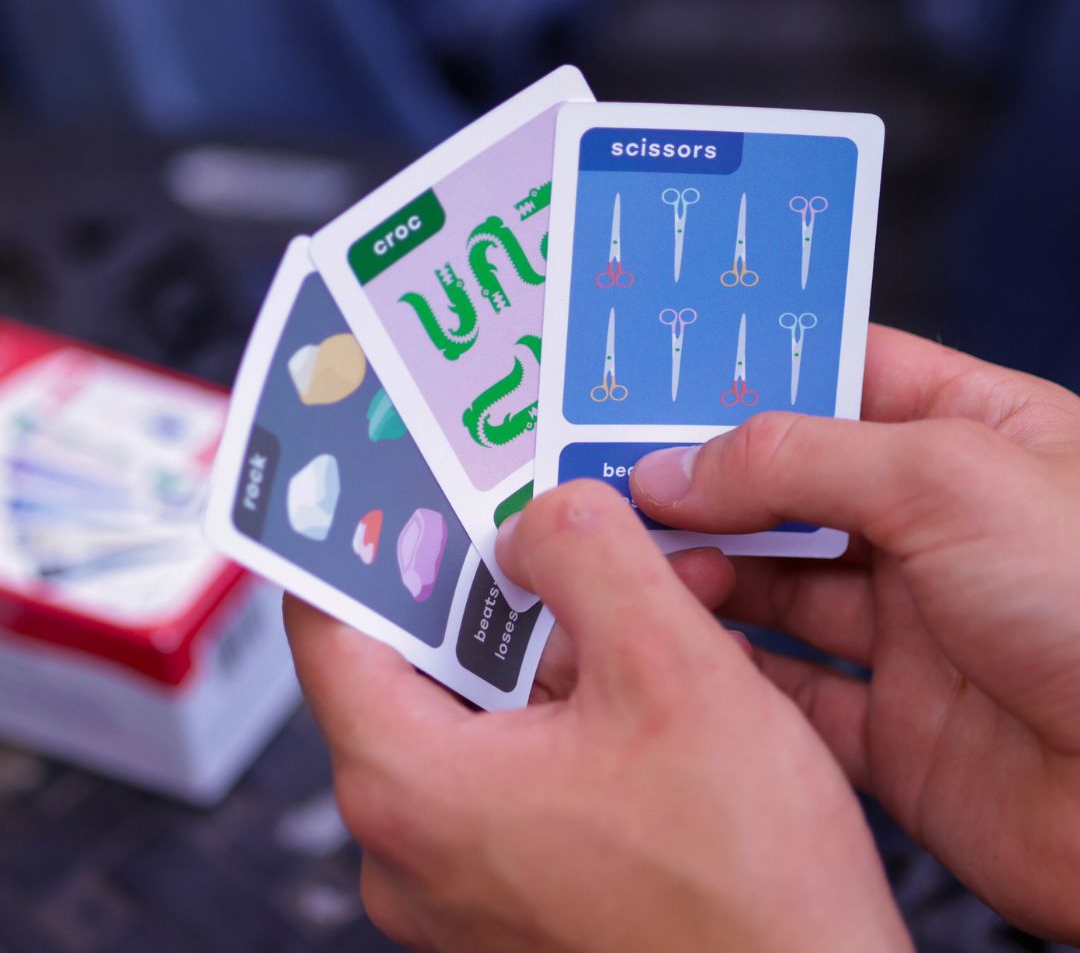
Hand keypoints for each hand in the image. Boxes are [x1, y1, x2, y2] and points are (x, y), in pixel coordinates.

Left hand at [285, 482, 909, 952]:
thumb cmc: (744, 895)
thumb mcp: (674, 674)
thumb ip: (590, 558)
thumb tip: (538, 517)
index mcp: (410, 787)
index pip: (332, 619)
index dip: (373, 535)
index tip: (403, 477)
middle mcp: (415, 838)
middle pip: (423, 654)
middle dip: (506, 577)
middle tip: (554, 514)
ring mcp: (465, 868)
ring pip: (487, 700)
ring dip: (560, 634)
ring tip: (641, 587)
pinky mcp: (517, 880)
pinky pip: (521, 754)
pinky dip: (575, 698)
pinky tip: (652, 665)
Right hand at [631, 324, 1079, 941]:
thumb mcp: (948, 480)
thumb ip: (797, 459)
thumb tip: (675, 467)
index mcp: (974, 438)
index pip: (840, 376)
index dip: (750, 373)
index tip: (657, 379)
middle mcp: (937, 528)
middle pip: (791, 486)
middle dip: (707, 481)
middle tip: (620, 478)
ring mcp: (913, 628)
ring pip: (777, 585)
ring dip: (708, 571)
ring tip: (646, 560)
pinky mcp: (894, 725)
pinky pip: (789, 686)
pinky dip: (732, 666)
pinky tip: (687, 641)